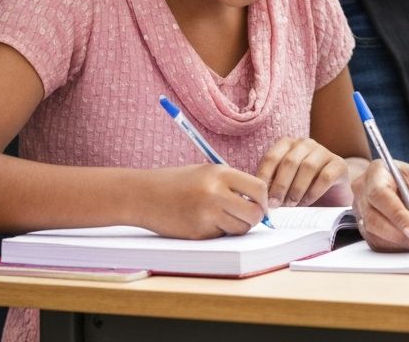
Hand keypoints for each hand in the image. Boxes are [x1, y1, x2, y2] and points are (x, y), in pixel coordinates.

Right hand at [139, 164, 267, 238]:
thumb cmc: (178, 182)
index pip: (259, 189)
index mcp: (221, 173)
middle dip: (255, 217)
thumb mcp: (208, 172)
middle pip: (254, 213)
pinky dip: (219, 233)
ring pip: (240, 229)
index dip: (264, 199)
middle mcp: (215, 194)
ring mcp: (206, 215)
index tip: (261, 204)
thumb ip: (233, 184)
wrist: (144, 195)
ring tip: (224, 217)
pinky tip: (205, 222)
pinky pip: (221, 236)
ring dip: (237, 227)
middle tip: (248, 216)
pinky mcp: (197, 233)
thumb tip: (259, 202)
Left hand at [256, 137, 348, 207]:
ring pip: (307, 167)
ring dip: (296, 189)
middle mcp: (306, 144)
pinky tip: (307, 202)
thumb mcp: (282, 186)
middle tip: (275, 205)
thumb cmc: (300, 190)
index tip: (261, 198)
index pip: (272, 157)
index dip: (264, 178)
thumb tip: (254, 198)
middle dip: (280, 185)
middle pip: (290, 161)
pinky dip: (313, 192)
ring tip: (291, 205)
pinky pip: (325, 176)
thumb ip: (270, 187)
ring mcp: (324, 152)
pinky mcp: (339, 164)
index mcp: (288, 145)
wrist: (331, 194)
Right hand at [352, 163, 408, 251]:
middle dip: (400, 234)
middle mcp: (364, 189)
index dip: (397, 215)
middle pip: (373, 217)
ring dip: (400, 242)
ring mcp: (361, 209)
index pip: (380, 193)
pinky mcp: (364, 228)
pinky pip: (376, 244)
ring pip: (374, 234)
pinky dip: (396, 247)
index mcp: (378, 170)